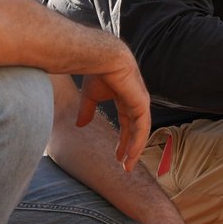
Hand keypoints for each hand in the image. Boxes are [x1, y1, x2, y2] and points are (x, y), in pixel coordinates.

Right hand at [77, 51, 150, 170]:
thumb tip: (80, 126)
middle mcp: (136, 101)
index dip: (123, 141)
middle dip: (130, 149)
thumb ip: (87, 110)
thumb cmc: (95, 70)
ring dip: (135, 149)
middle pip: (136, 130)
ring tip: (128, 165)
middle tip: (125, 166)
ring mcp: (141, 102)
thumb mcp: (90, 96)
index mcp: (125, 98)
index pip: (127, 124)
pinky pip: (142, 127)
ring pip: (141, 132)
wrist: (100, 56)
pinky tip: (131, 154)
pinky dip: (138, 142)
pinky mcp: (142, 103)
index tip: (117, 157)